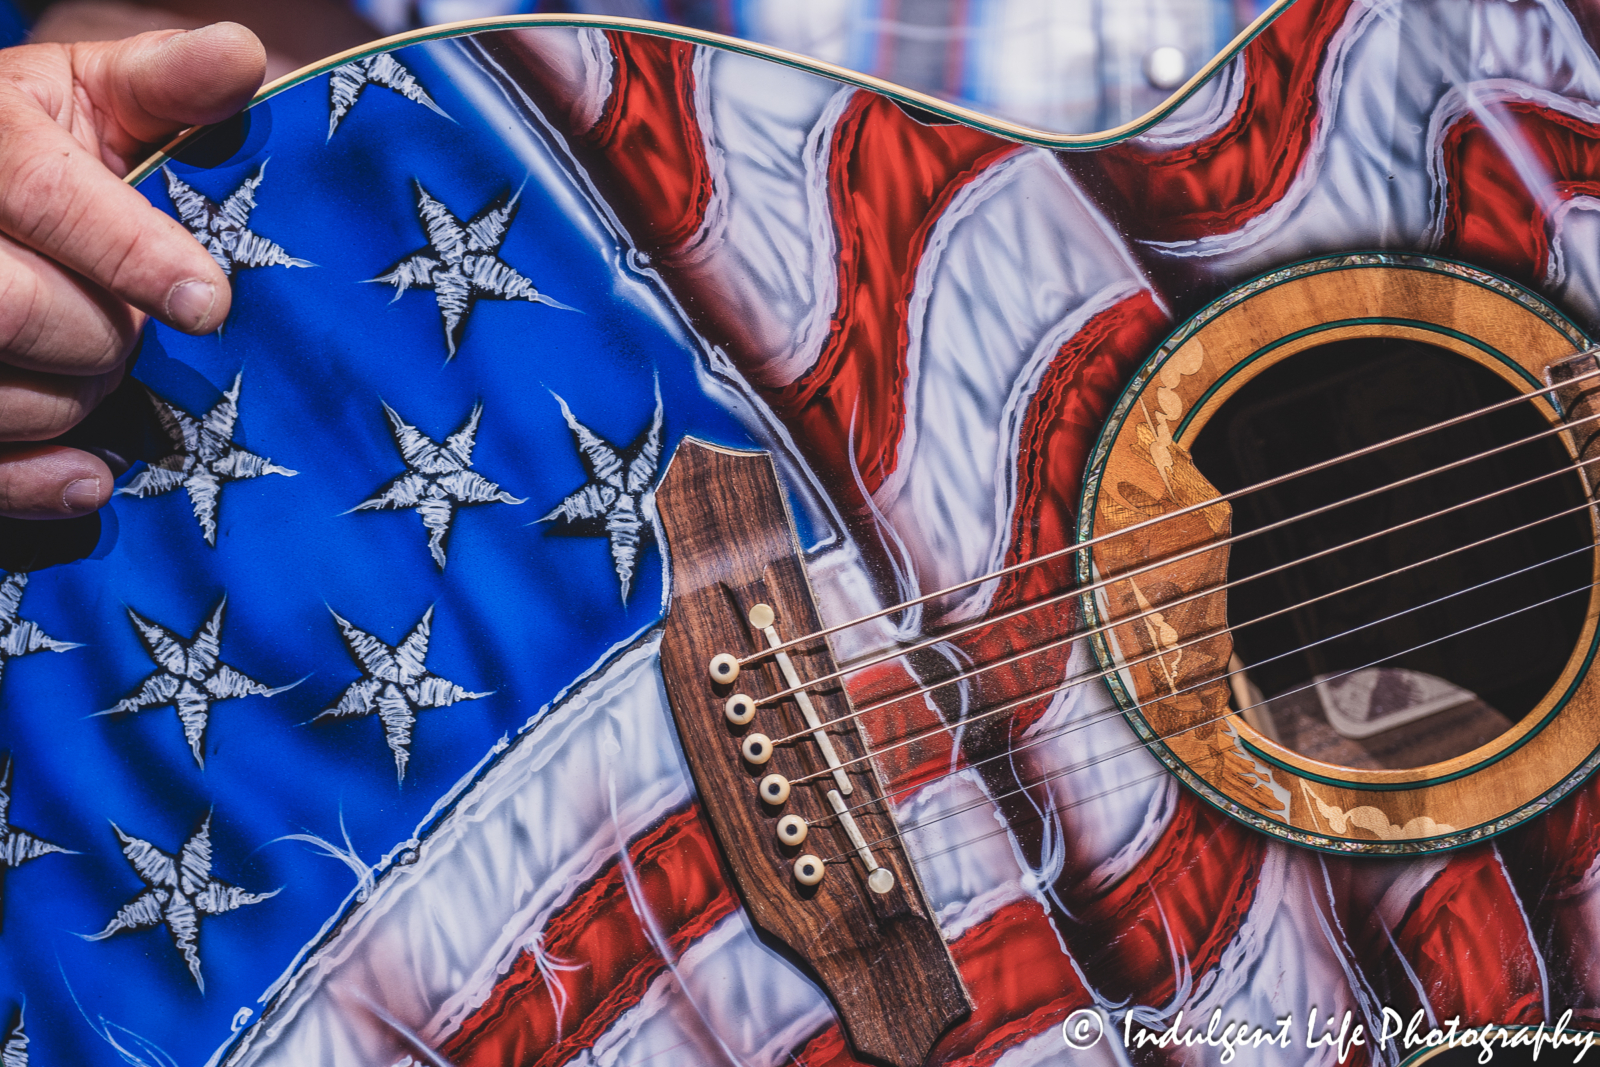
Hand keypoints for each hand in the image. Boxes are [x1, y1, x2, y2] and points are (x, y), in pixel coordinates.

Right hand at [0, 22, 264, 519]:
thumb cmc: (38, 144)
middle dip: (99, 337)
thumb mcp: (94, 97)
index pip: (47, 201)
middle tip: (134, 334)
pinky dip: (36, 479)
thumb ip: (165, 85)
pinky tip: (92, 474)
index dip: (134, 257)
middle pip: (10, 309)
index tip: (209, 303)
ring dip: (73, 401)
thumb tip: (242, 54)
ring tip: (96, 366)